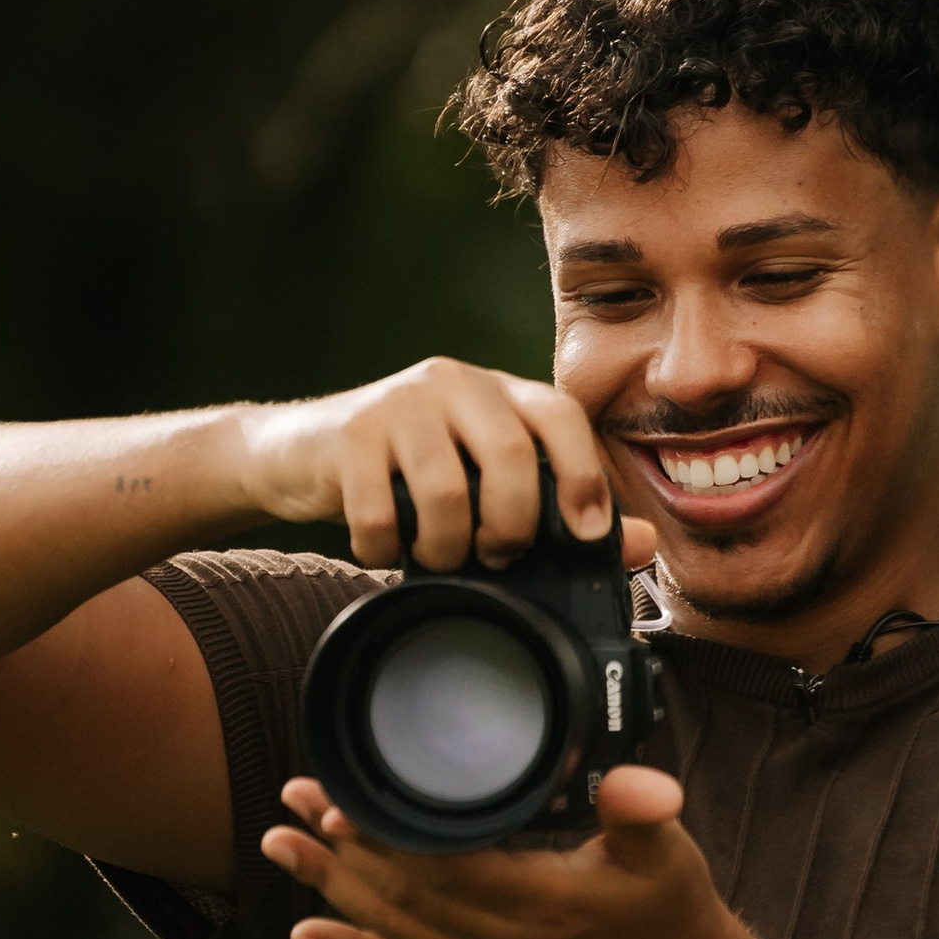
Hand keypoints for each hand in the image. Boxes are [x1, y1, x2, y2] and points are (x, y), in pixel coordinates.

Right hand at [230, 358, 654, 574]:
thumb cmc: (406, 474)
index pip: (562, 416)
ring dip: (447, 546)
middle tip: (496, 555)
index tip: (586, 534)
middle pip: (511, 457)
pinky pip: (379, 511)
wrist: (296, 451)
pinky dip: (384, 549)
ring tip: (438, 555)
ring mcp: (399, 403)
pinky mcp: (349, 434)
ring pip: (446, 490)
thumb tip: (641, 544)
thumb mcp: (483, 481)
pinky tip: (382, 548)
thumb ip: (557, 506)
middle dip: (512, 525)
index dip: (585, 475)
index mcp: (499, 392)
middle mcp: (455, 383)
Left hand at [259, 764, 788, 938]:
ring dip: (331, 888)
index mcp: (542, 906)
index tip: (339, 800)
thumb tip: (632, 778)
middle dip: (338, 850)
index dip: (384, 838)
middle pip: (401, 897)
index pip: (442, 869)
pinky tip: (306, 935)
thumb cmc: (675, 911)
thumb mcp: (668, 851)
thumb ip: (640, 811)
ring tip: (279, 846)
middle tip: (291, 800)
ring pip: (393, 932)